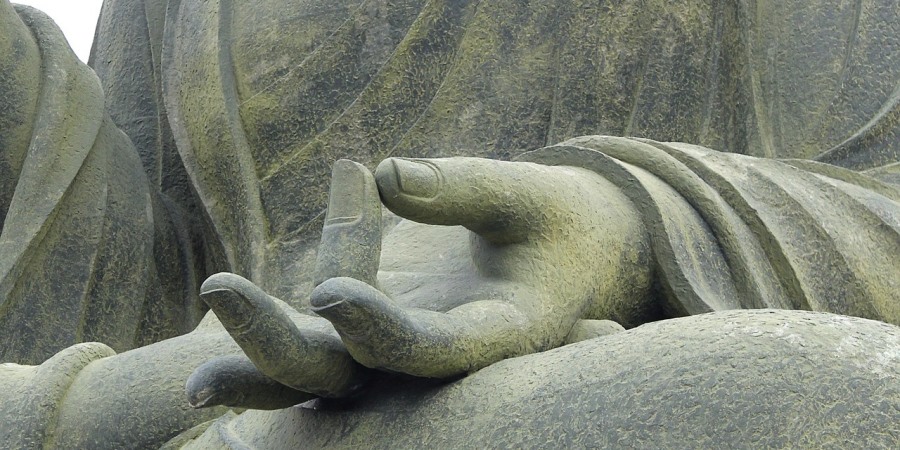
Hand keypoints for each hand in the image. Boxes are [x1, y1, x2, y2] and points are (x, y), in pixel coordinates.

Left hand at [187, 155, 652, 408]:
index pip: (430, 352)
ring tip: (194, 334)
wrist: (559, 253)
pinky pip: (312, 338)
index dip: (381, 332)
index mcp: (496, 338)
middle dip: (281, 348)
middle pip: (351, 375)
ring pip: (316, 372)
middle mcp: (436, 361)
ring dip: (252, 358)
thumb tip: (387, 174)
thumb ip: (465, 187)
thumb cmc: (554, 221)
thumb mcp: (528, 195)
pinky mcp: (369, 332)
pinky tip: (223, 297)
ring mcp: (395, 352)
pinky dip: (269, 323)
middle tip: (220, 292)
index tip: (331, 291)